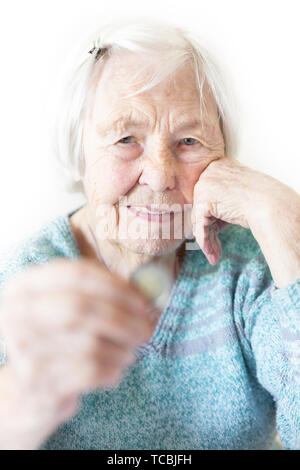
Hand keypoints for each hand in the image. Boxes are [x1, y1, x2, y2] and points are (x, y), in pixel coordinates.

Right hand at [0, 258, 152, 448]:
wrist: (28, 391)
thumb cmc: (57, 340)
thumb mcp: (66, 308)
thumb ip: (100, 294)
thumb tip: (149, 291)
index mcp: (25, 286)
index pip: (77, 274)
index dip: (116, 286)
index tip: (143, 301)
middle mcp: (17, 315)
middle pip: (81, 308)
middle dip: (123, 319)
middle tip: (147, 329)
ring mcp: (23, 350)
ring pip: (90, 343)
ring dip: (122, 348)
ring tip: (130, 351)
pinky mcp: (37, 383)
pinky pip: (90, 372)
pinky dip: (113, 370)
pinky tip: (116, 369)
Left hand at [191, 157, 265, 264]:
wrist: (270, 203)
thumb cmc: (260, 202)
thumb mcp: (235, 200)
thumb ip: (219, 206)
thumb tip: (202, 226)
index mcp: (218, 167)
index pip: (207, 196)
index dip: (210, 218)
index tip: (214, 235)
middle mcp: (208, 172)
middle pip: (201, 208)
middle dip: (208, 231)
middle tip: (214, 250)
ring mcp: (204, 184)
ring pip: (199, 218)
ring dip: (206, 240)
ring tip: (214, 255)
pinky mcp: (203, 199)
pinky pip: (200, 225)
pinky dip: (206, 241)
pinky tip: (213, 253)